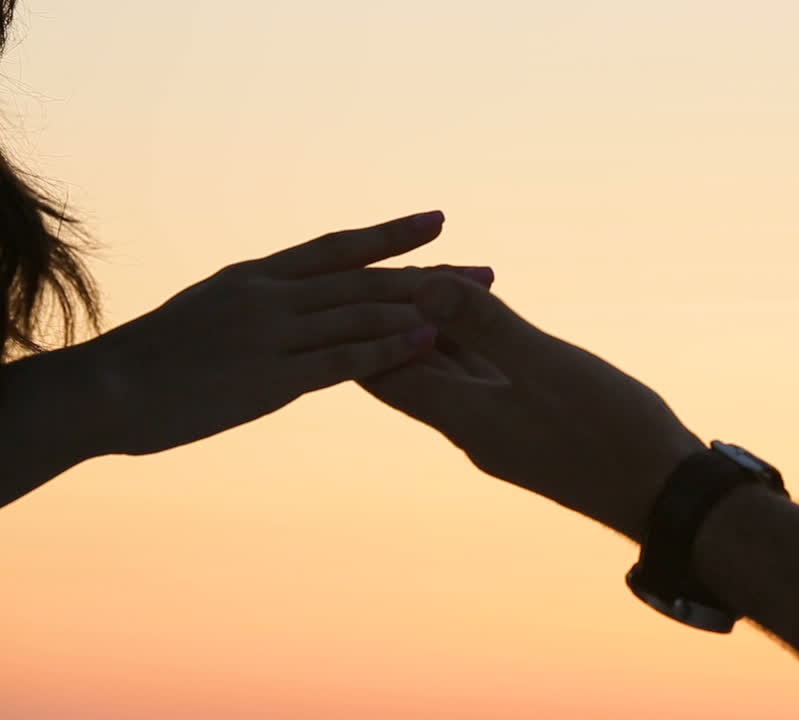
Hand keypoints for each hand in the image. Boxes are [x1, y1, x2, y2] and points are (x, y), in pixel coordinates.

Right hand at [84, 211, 447, 455]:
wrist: (105, 391)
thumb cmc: (155, 358)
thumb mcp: (211, 311)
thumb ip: (259, 302)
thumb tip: (293, 298)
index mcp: (257, 276)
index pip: (337, 247)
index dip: (390, 233)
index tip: (438, 221)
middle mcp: (271, 295)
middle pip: (366, 277)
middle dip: (430, 271)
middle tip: (486, 269)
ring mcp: (272, 334)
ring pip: (362, 313)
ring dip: (423, 307)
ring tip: (475, 301)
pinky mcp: (270, 378)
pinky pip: (342, 360)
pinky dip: (389, 350)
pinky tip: (428, 343)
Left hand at [360, 268, 704, 540]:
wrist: (665, 494)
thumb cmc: (611, 432)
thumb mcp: (548, 367)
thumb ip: (487, 326)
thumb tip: (424, 288)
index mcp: (463, 419)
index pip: (384, 372)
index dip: (367, 324)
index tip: (364, 277)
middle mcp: (471, 430)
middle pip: (411, 370)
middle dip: (402, 318)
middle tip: (402, 263)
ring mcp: (501, 431)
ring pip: (449, 374)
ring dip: (441, 329)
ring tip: (441, 277)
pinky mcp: (529, 428)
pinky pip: (484, 380)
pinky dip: (476, 344)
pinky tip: (487, 315)